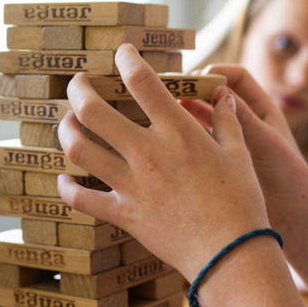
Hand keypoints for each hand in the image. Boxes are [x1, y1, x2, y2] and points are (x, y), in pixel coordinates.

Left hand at [57, 45, 270, 280]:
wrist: (230, 253)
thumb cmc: (242, 202)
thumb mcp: (239, 154)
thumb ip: (227, 120)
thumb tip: (223, 95)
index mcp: (178, 132)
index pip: (142, 81)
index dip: (126, 60)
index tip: (122, 53)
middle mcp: (147, 153)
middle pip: (94, 111)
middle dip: (79, 89)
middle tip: (78, 82)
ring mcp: (131, 184)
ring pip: (80, 149)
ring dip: (67, 130)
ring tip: (68, 121)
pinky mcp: (124, 214)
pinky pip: (81, 199)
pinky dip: (67, 188)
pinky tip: (66, 179)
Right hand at [180, 64, 307, 242]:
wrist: (294, 219)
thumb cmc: (289, 178)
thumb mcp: (266, 143)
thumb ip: (244, 118)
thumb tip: (219, 91)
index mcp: (263, 110)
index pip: (237, 78)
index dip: (217, 73)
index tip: (196, 78)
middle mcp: (245, 123)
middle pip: (215, 96)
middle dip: (193, 91)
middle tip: (169, 92)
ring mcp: (232, 143)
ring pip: (205, 119)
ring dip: (185, 114)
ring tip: (161, 113)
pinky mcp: (221, 164)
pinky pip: (200, 144)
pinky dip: (185, 138)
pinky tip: (167, 140)